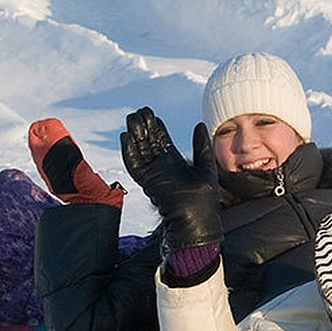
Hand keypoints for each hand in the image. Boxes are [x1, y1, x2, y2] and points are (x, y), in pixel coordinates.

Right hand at [120, 108, 221, 253]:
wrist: (197, 219)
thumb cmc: (204, 199)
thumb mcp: (205, 166)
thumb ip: (201, 146)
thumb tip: (200, 124)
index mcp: (174, 162)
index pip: (161, 141)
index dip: (156, 127)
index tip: (151, 113)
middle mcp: (162, 167)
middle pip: (148, 142)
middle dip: (144, 127)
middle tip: (140, 111)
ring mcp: (153, 173)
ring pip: (140, 150)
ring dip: (135, 135)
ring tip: (132, 118)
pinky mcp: (147, 181)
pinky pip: (134, 164)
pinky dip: (129, 151)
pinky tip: (125, 137)